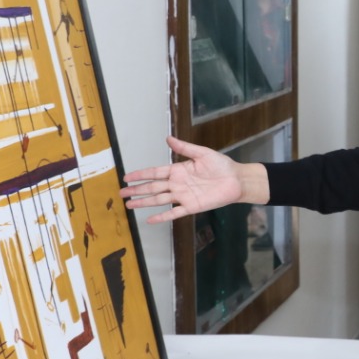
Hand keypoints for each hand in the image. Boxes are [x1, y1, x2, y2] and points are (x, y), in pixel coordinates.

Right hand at [121, 135, 253, 223]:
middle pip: (152, 187)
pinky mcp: (191, 207)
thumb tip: (168, 138)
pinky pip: (173, 213)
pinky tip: (149, 220)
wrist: (236, 180)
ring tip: (129, 206)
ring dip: (144, 203)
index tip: (126, 177)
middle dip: (136, 190)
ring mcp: (183, 196)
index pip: (154, 172)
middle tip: (121, 193)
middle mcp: (177, 184)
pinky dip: (161, 217)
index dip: (140, 174)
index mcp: (178, 170)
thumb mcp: (202, 153)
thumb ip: (184, 147)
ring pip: (158, 200)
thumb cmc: (221, 165)